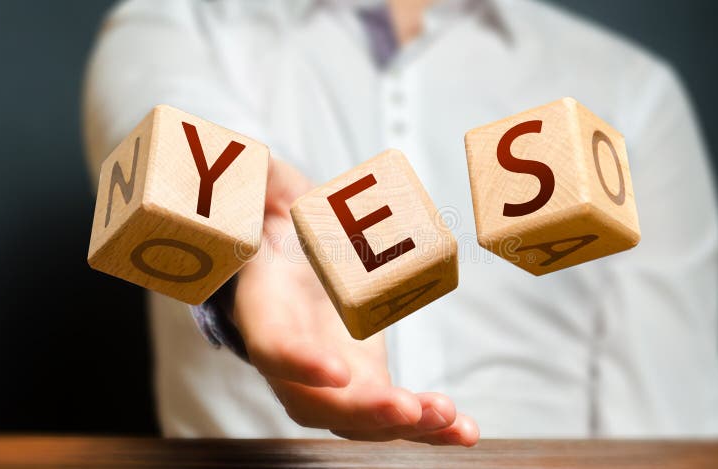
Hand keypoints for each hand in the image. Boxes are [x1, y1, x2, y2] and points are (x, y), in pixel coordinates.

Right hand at [232, 158, 478, 444]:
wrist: (289, 247)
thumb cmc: (276, 217)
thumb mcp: (261, 187)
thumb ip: (257, 177)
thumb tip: (253, 160)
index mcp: (264, 303)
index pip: (271, 344)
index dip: (297, 361)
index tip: (336, 371)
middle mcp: (292, 351)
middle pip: (315, 401)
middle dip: (361, 411)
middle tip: (405, 408)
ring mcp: (330, 371)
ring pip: (358, 417)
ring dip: (403, 425)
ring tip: (449, 420)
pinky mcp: (365, 374)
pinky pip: (391, 410)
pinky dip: (427, 425)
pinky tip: (464, 431)